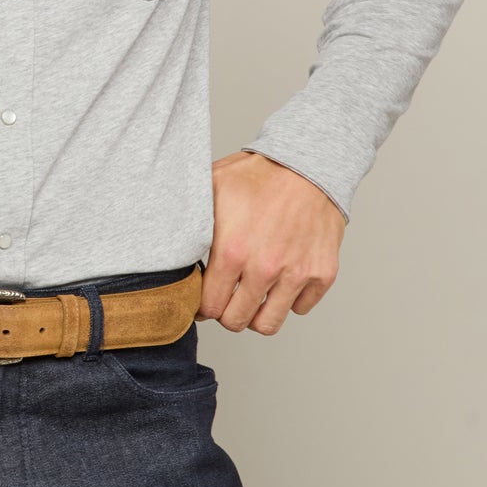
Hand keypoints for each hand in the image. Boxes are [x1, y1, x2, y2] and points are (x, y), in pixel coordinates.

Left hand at [197, 151, 346, 334]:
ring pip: (268, 324)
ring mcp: (296, 273)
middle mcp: (264, 268)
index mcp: (233, 251)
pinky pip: (300, 307)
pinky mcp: (322, 273)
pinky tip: (281, 279)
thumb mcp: (212, 188)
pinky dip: (290, 299)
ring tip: (252, 296)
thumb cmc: (258, 174)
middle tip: (227, 297)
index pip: (209, 307)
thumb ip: (189, 220)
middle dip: (227, 313)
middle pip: (236, 322)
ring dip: (257, 314)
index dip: (203, 306)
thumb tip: (164, 242)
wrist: (308, 162)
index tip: (205, 297)